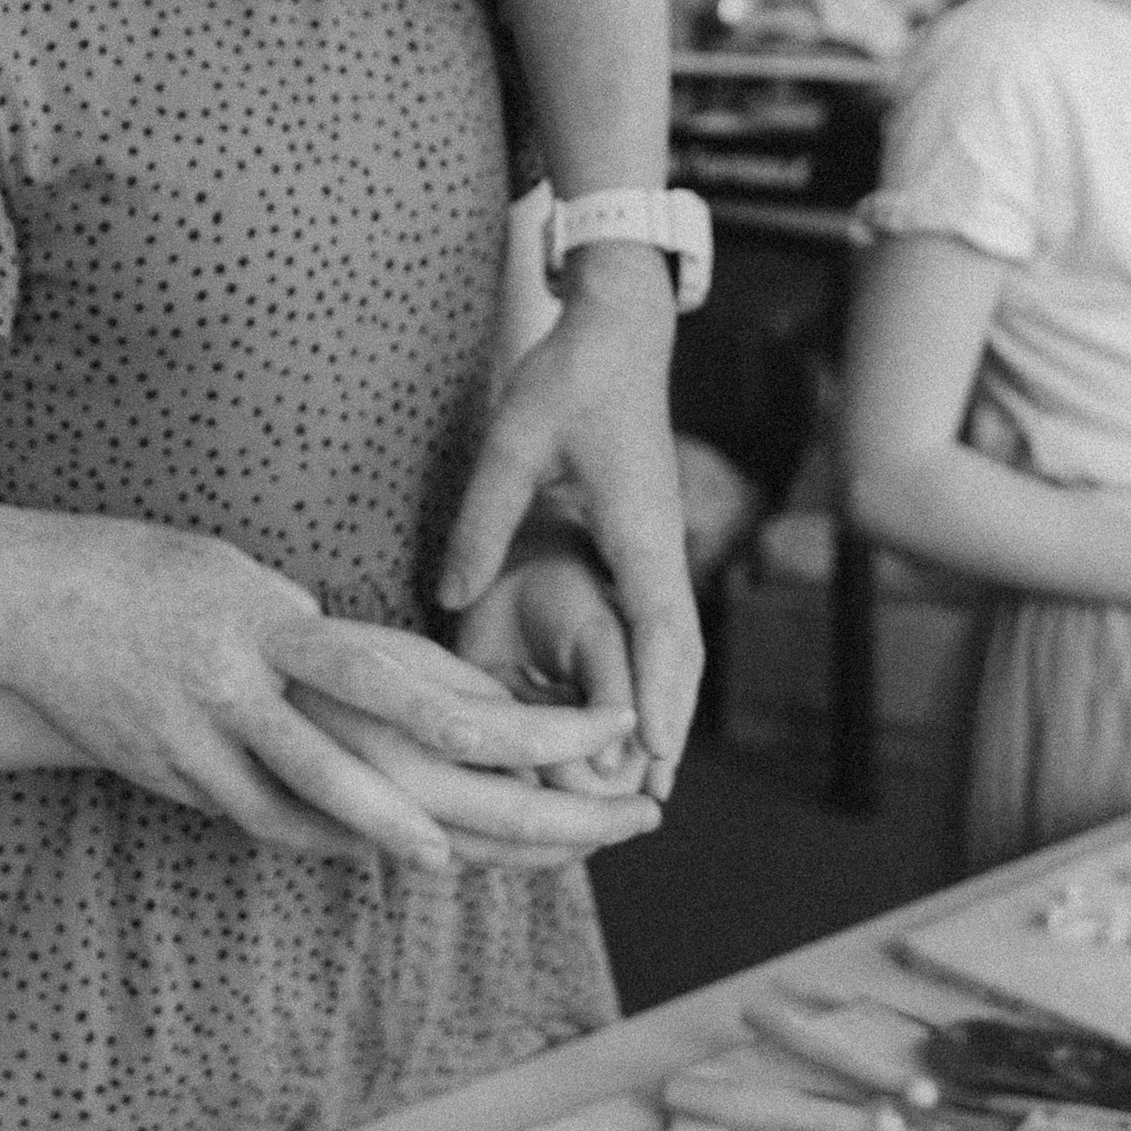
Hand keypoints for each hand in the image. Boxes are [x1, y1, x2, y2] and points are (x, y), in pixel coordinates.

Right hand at [0, 510, 637, 870]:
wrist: (28, 598)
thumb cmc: (151, 570)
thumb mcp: (236, 575)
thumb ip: (303, 626)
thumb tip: (375, 665)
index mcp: (260, 624)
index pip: (364, 670)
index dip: (433, 709)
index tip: (495, 738)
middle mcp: (227, 685)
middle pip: (321, 766)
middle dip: (390, 814)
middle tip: (454, 852)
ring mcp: (186, 736)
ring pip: (277, 810)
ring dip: (351, 838)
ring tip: (423, 859)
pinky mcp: (157, 771)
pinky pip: (236, 812)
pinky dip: (294, 829)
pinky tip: (340, 843)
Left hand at [438, 247, 703, 791]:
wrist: (618, 328)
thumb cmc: (570, 376)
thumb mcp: (514, 442)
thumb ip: (481, 521)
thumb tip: (450, 600)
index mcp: (640, 529)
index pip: (662, 631)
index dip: (661, 701)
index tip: (654, 762)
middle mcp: (660, 546)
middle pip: (680, 654)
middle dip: (670, 726)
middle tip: (652, 803)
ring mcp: (657, 544)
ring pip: (673, 640)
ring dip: (664, 704)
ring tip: (645, 775)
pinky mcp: (644, 537)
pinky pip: (652, 617)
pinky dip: (650, 669)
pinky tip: (626, 704)